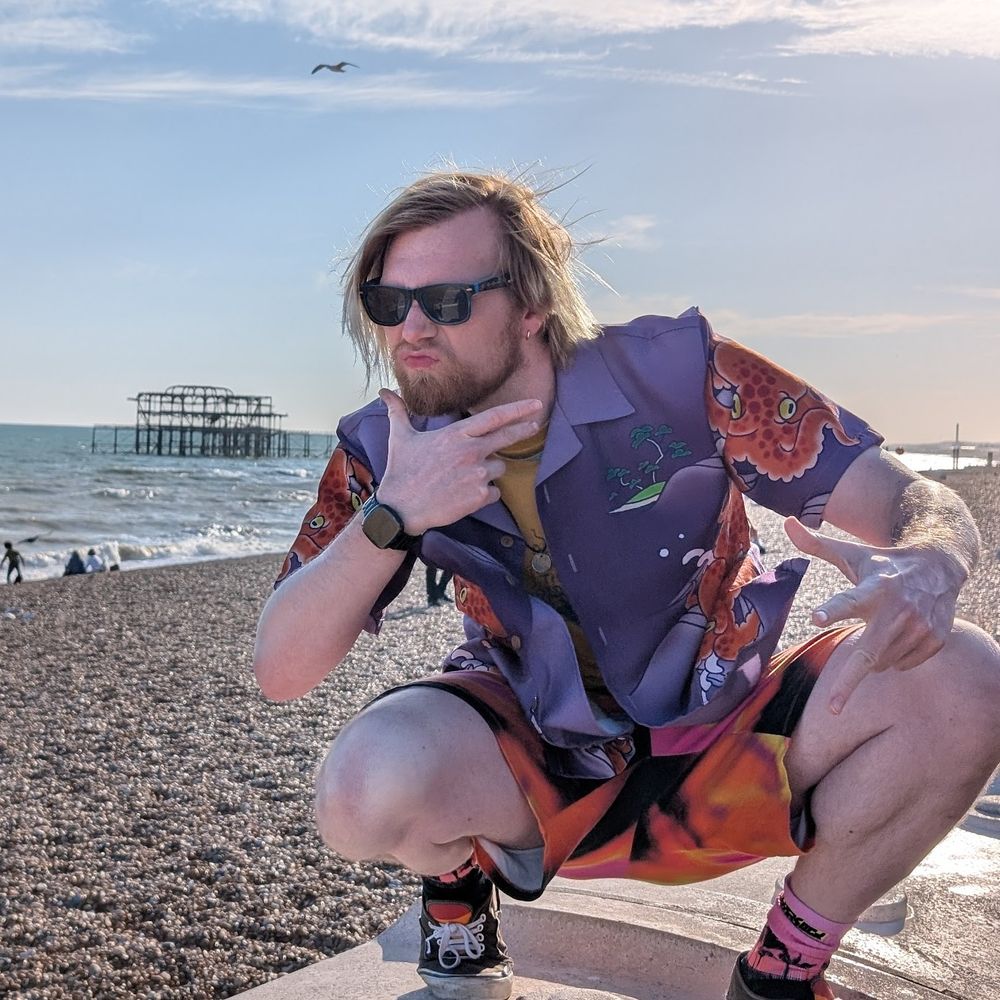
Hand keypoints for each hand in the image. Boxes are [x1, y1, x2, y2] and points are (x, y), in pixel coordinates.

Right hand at [376, 389, 543, 534]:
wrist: (401, 508)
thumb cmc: (401, 471)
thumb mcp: (400, 437)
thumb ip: (398, 412)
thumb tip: (384, 392)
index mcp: (456, 435)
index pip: (494, 417)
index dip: (518, 410)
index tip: (535, 405)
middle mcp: (471, 452)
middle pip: (507, 438)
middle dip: (525, 429)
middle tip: (536, 425)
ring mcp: (477, 475)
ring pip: (498, 469)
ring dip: (488, 471)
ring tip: (463, 478)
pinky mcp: (479, 497)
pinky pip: (494, 492)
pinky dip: (484, 494)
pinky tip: (465, 495)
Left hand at [784, 516, 964, 714]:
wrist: (940, 566)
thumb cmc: (883, 564)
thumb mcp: (852, 555)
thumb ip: (816, 545)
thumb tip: (787, 522)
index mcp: (874, 587)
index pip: (849, 599)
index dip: (833, 609)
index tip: (815, 617)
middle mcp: (898, 609)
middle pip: (868, 653)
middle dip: (850, 681)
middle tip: (832, 708)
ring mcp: (920, 628)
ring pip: (883, 663)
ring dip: (875, 655)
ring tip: (884, 626)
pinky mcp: (936, 641)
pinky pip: (902, 665)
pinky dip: (895, 657)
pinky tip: (902, 634)